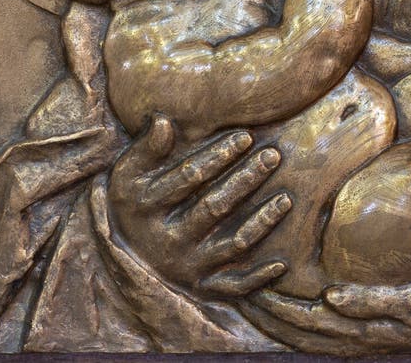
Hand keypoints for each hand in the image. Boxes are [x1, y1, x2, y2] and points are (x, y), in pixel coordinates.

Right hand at [107, 114, 290, 297]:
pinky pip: (234, 286)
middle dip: (246, 179)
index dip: (218, 156)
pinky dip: (258, 278)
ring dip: (262, 222)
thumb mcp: (128, 173)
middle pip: (214, 207)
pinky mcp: (202, 288)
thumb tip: (164, 120)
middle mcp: (168, 243)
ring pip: (232, 244)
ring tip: (286, 198)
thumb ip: (147, 148)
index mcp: (147, 209)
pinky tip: (282, 264)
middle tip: (273, 156)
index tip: (245, 136)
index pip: (189, 178)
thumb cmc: (134, 202)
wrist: (124, 258)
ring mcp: (187, 268)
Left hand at [247, 281, 410, 352]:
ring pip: (305, 335)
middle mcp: (353, 340)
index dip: (274, 305)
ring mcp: (359, 341)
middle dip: (265, 312)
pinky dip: (298, 323)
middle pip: (297, 329)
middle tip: (233, 288)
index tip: (248, 284)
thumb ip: (373, 302)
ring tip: (249, 297)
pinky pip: (322, 335)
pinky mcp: (367, 336)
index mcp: (359, 330)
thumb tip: (331, 297)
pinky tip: (287, 310)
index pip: (304, 319)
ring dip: (275, 319)